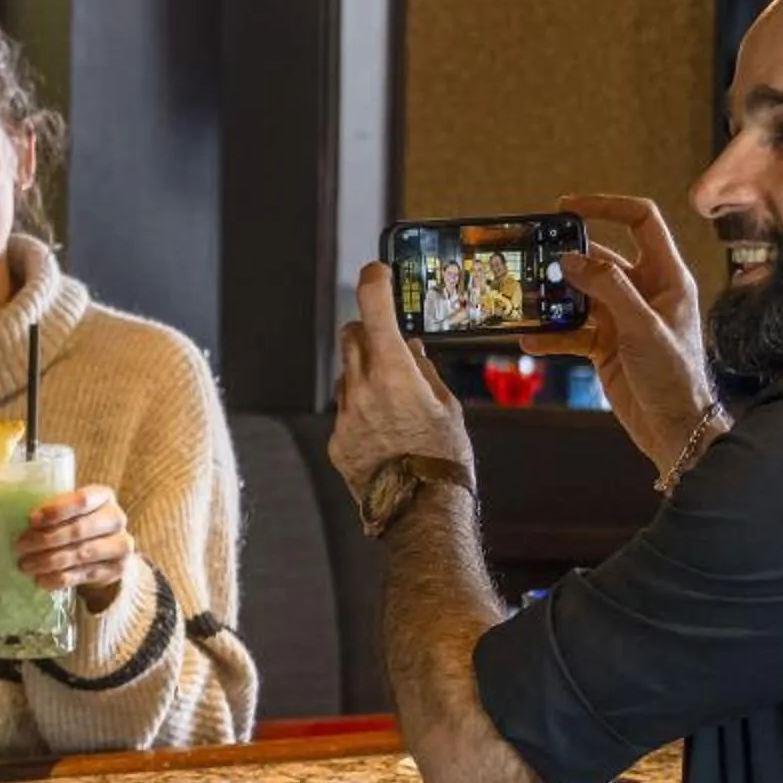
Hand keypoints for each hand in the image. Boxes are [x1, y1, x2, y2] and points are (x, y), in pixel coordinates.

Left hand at [16, 487, 135, 607]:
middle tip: (20, 546)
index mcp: (103, 496)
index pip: (82, 500)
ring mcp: (120, 545)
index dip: (56, 511)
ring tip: (25, 565)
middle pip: (80, 529)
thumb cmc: (76, 523)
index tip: (31, 520)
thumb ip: (50, 510)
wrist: (103, 551)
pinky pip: (83, 575)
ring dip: (48, 561)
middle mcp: (116, 518)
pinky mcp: (116, 570)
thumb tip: (17, 517)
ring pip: (81, 554)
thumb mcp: (67, 510)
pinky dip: (58, 578)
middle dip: (46, 539)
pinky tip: (40, 580)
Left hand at [332, 265, 475, 507]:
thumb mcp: (447, 406)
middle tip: (386, 338)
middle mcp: (361, 388)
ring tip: (392, 395)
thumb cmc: (443, 458)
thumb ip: (424, 371)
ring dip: (363, 372)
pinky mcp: (335, 440)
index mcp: (393, 372)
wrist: (420, 511)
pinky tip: (382, 429)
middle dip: (367, 330)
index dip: (373, 282)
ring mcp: (344, 415)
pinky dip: (360, 408)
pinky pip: (344, 410)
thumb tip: (411, 349)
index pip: (373, 308)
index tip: (376, 272)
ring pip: (346, 374)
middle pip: (351, 336)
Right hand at [523, 194, 715, 471]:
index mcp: (666, 277)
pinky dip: (551, 335)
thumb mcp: (642, 326)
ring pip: (582, 296)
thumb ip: (607, 288)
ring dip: (555, 298)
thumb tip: (571, 260)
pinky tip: (530, 340)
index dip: (606, 207)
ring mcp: (624, 319)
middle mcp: (645, 292)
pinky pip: (573, 332)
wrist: (674, 428)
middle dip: (567, 259)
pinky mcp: (606, 345)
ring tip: (527, 300)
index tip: (568, 207)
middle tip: (534, 258)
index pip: (641, 222)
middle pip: (601, 259)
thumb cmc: (675, 376)